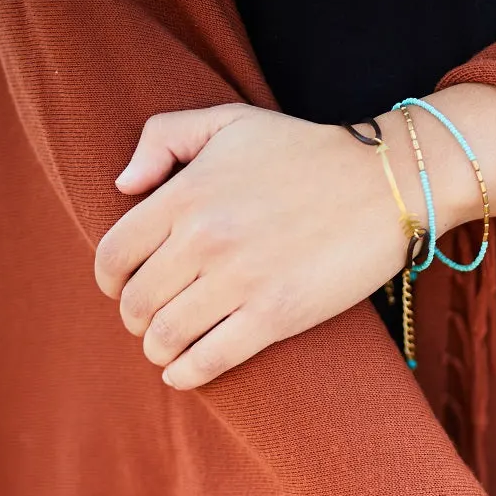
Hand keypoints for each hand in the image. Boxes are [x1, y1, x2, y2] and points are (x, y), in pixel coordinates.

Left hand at [93, 104, 430, 388]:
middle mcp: (204, 239)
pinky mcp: (275, 316)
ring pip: (166, 336)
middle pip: (137, 302)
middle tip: (150, 321)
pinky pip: (209, 360)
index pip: (114, 255)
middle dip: (135, 318)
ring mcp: (239, 281)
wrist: (385, 183)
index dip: (109, 281)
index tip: (120, 289)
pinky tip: (182, 372)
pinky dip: (185, 374)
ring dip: (157, 349)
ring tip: (166, 348)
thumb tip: (123, 186)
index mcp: (185, 194)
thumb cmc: (307, 151)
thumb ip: (163, 138)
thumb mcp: (230, 121)